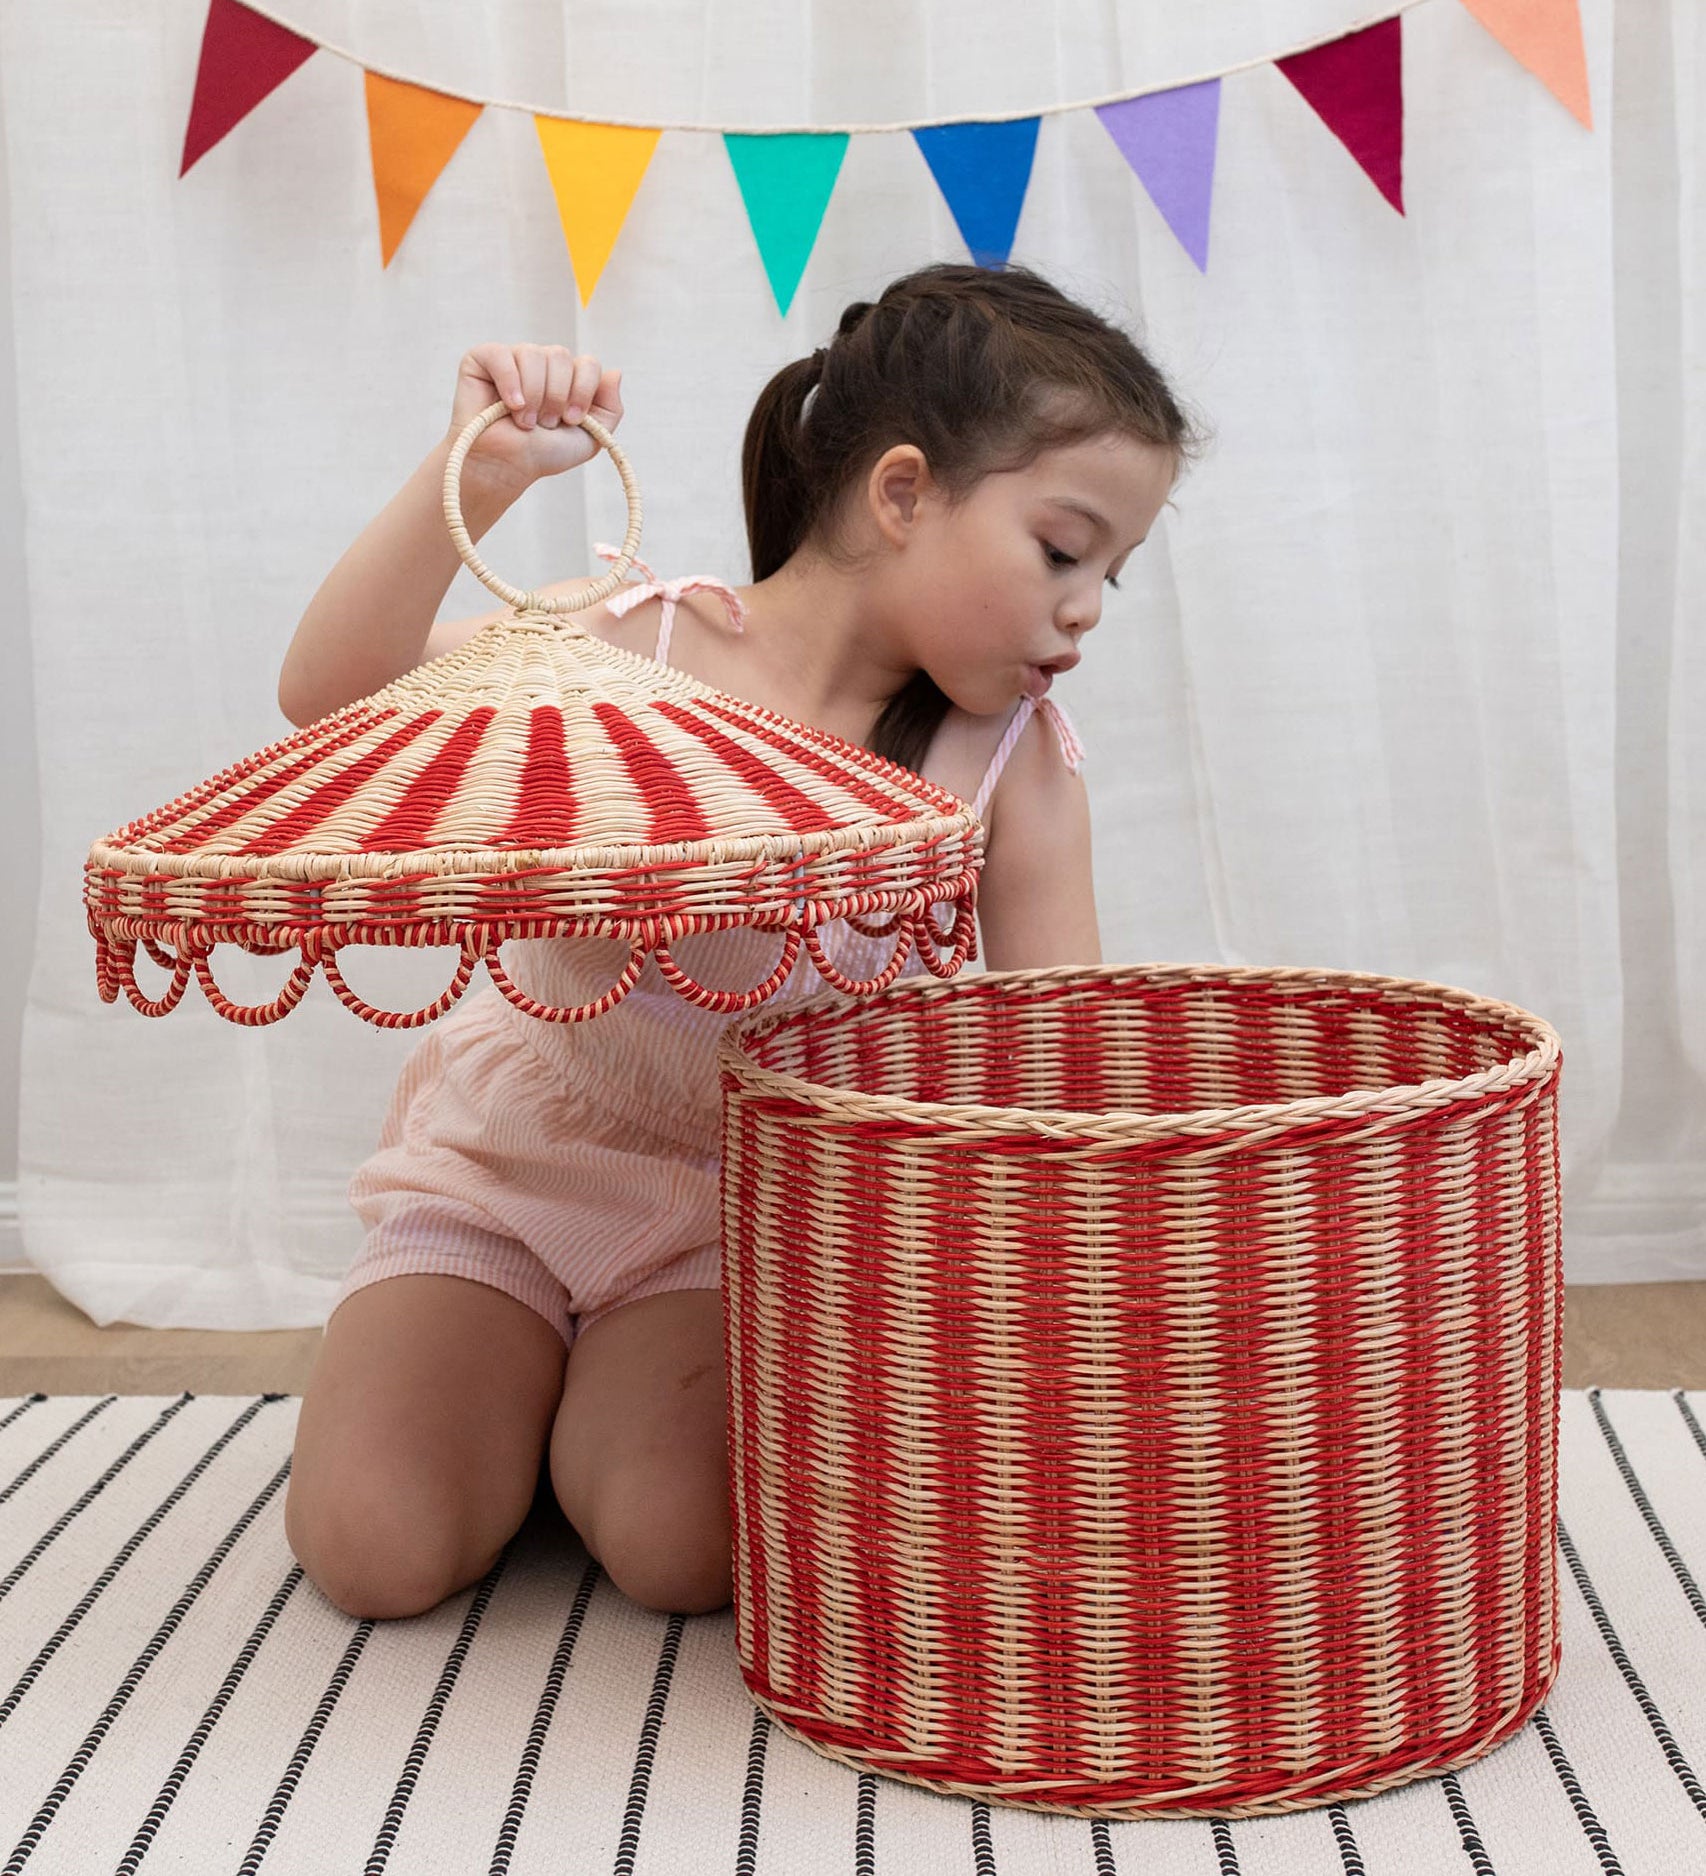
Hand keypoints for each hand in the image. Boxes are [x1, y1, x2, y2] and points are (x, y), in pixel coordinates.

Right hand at [448, 343, 623, 489]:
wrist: (507, 466)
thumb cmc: (544, 453)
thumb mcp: (591, 437)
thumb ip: (610, 408)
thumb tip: (616, 371)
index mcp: (567, 376)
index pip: (588, 363)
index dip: (582, 391)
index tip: (572, 420)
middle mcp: (541, 362)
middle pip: (560, 355)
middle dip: (556, 396)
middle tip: (545, 424)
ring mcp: (512, 359)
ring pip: (533, 354)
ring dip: (534, 395)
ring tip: (525, 422)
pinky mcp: (482, 360)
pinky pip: (501, 355)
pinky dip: (509, 382)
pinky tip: (510, 405)